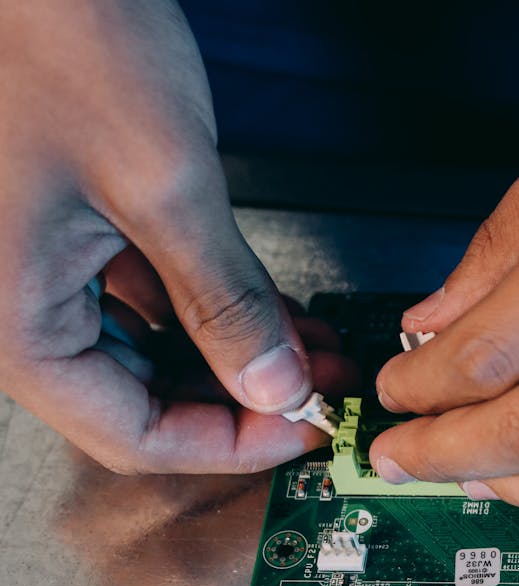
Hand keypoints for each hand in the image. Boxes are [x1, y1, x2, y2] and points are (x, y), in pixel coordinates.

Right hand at [0, 1, 351, 473]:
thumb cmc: (55, 39)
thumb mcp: (162, 185)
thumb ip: (223, 299)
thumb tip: (272, 383)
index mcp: (13, 320)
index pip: (130, 434)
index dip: (229, 444)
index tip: (303, 428)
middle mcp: (15, 307)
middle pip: (139, 401)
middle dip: (241, 399)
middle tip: (321, 387)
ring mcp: (39, 270)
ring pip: (148, 354)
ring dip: (234, 355)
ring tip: (313, 347)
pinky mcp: (68, 234)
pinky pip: (143, 299)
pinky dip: (210, 309)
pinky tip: (272, 305)